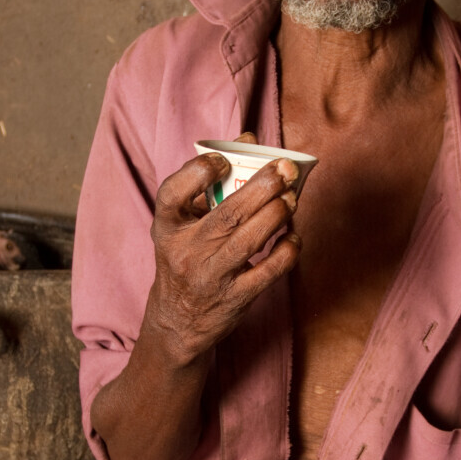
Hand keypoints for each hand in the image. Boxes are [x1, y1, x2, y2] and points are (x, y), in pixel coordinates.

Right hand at [144, 143, 301, 366]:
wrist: (178, 320)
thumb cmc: (186, 258)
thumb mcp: (184, 223)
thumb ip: (211, 181)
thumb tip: (249, 139)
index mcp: (168, 227)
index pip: (172, 194)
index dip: (198, 172)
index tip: (222, 160)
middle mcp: (185, 252)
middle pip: (226, 214)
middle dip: (261, 187)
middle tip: (285, 169)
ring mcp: (211, 277)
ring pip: (248, 241)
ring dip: (276, 214)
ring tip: (292, 197)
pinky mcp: (235, 298)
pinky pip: (268, 271)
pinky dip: (286, 250)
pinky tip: (293, 236)